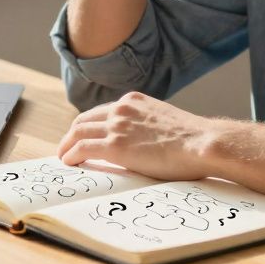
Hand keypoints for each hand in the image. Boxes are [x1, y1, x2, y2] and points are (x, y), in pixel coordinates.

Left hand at [56, 92, 221, 180]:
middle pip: (85, 119)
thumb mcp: (164, 120)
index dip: (89, 124)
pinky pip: (83, 148)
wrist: (201, 142)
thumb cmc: (192, 139)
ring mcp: (116, 126)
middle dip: (73, 133)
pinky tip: (69, 162)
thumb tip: (144, 141)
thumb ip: (147, 125)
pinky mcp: (115, 146)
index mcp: (133, 101)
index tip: (84, 135)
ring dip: (67, 144)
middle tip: (67, 147)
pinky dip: (71, 154)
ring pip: (78, 131)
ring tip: (63, 156)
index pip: (102, 111)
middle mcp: (121, 109)